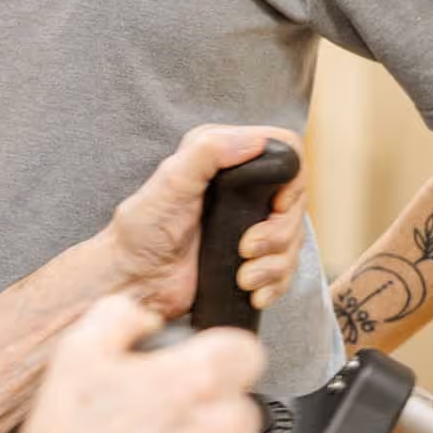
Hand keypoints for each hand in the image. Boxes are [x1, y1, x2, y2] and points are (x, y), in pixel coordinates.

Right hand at [0, 296, 265, 432]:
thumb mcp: (75, 353)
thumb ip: (122, 315)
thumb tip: (149, 319)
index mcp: (197, 378)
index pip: (244, 350)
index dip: (213, 358)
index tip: (189, 373)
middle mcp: (226, 427)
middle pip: (238, 403)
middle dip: (205, 409)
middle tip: (155, 425)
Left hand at [105, 125, 307, 320]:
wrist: (134, 280)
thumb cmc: (142, 230)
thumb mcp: (170, 182)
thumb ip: (208, 151)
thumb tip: (256, 141)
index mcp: (225, 157)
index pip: (288, 151)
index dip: (293, 180)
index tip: (276, 207)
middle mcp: (243, 187)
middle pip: (298, 202)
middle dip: (279, 234)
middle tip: (246, 249)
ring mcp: (249, 224)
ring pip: (294, 240)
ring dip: (274, 265)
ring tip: (242, 276)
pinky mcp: (251, 258)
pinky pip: (286, 271)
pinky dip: (274, 285)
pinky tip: (252, 291)